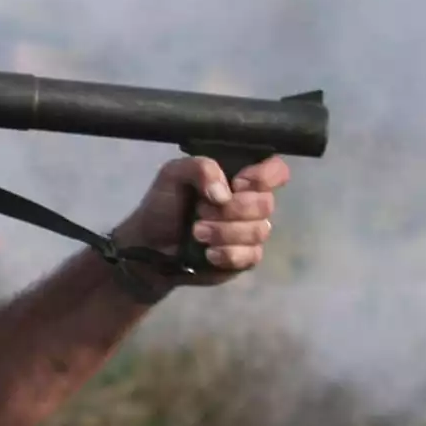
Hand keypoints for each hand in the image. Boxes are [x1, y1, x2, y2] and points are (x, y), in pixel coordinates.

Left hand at [113, 154, 289, 281]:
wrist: (149, 244)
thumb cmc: (164, 205)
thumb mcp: (172, 175)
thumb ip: (200, 168)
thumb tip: (225, 193)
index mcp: (239, 177)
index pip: (276, 170)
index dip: (264, 177)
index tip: (237, 184)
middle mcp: (251, 203)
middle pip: (266, 203)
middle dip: (230, 210)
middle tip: (199, 211)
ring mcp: (250, 231)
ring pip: (259, 230)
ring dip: (224, 232)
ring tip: (196, 233)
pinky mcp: (245, 257)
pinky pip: (251, 255)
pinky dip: (227, 253)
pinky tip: (208, 253)